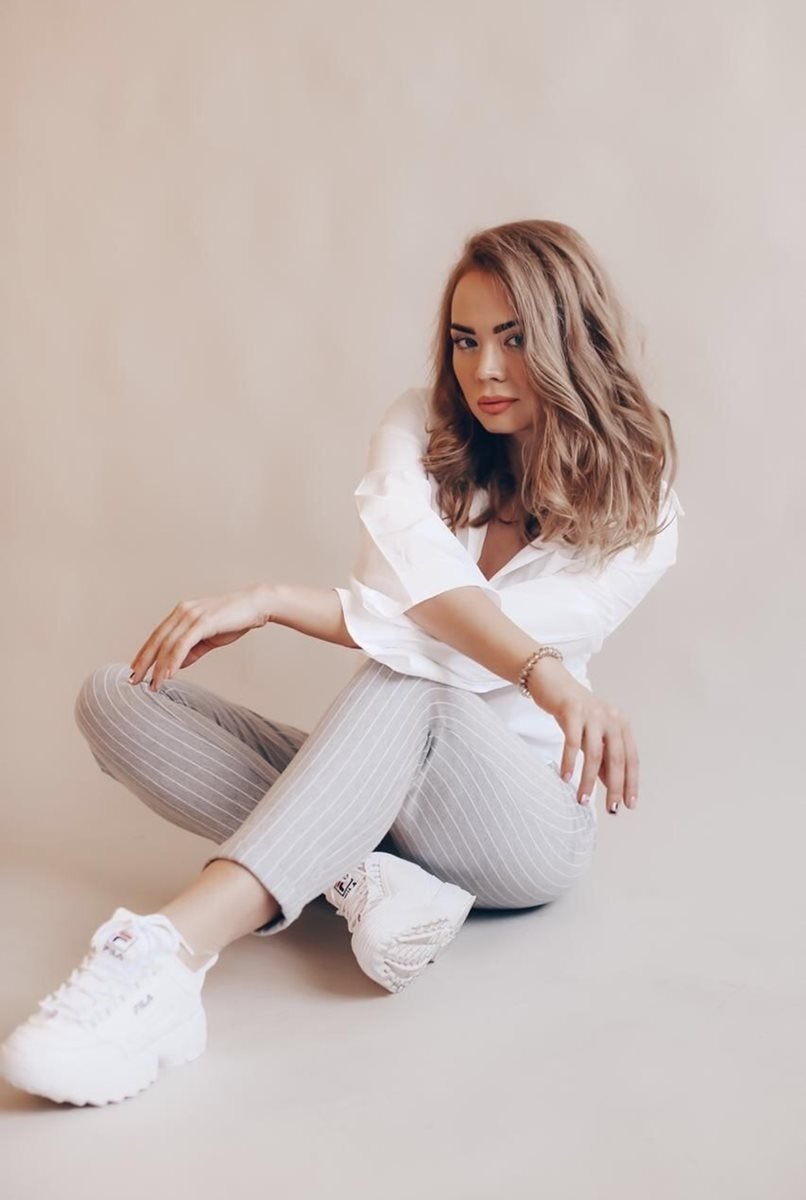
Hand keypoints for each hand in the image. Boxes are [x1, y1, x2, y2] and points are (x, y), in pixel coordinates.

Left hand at [128, 584, 271, 691]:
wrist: (256, 605)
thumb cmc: (235, 619)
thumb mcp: (208, 637)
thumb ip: (192, 650)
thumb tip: (177, 665)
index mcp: (181, 613)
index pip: (157, 636)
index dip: (144, 653)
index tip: (136, 670)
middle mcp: (182, 612)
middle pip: (156, 640)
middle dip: (143, 661)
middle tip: (133, 680)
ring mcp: (192, 615)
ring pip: (168, 644)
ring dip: (158, 667)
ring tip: (153, 684)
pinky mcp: (203, 622)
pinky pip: (183, 645)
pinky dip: (174, 661)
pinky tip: (169, 673)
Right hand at [526, 656, 638, 813]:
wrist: (552, 682)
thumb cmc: (573, 711)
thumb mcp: (592, 733)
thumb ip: (603, 756)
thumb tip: (609, 785)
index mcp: (621, 724)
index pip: (631, 759)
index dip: (631, 782)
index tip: (629, 804)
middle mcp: (611, 718)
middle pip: (617, 759)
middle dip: (614, 787)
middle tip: (611, 809)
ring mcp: (593, 714)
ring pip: (595, 754)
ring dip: (588, 780)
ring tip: (582, 800)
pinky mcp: (572, 710)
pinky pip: (572, 741)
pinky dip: (569, 762)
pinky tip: (565, 778)